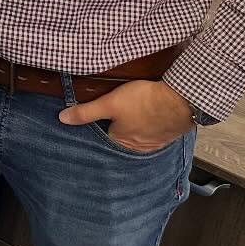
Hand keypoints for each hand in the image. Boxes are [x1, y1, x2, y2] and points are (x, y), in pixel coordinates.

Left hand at [58, 80, 193, 152]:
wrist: (181, 98)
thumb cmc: (145, 101)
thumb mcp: (109, 103)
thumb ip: (85, 112)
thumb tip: (63, 118)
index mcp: (122, 143)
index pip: (103, 136)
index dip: (99, 122)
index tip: (100, 113)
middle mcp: (139, 147)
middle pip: (122, 135)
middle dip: (118, 124)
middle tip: (119, 109)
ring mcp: (156, 141)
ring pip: (139, 132)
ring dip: (136, 123)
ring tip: (134, 109)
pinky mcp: (169, 132)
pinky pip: (154, 129)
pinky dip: (150, 121)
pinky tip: (150, 111)